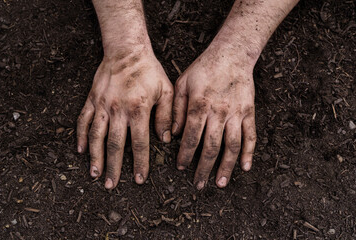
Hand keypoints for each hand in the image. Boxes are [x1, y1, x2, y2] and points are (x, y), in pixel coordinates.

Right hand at [77, 45, 172, 188]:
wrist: (126, 50)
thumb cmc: (149, 70)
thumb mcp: (165, 91)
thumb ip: (166, 116)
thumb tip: (165, 139)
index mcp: (138, 110)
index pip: (139, 144)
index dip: (140, 164)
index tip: (139, 180)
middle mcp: (118, 110)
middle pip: (115, 145)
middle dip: (114, 168)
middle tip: (111, 185)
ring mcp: (102, 105)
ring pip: (96, 136)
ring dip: (95, 157)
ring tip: (94, 174)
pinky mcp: (92, 100)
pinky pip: (83, 120)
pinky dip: (80, 136)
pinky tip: (80, 150)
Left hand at [172, 43, 256, 188]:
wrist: (232, 55)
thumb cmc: (204, 69)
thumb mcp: (182, 83)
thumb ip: (177, 109)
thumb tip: (173, 134)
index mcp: (200, 105)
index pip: (191, 137)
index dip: (185, 155)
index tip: (180, 167)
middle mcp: (219, 112)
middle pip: (211, 146)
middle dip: (203, 168)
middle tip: (199, 184)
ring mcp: (236, 113)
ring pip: (232, 145)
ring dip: (226, 166)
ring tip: (220, 183)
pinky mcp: (249, 112)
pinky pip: (251, 135)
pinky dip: (249, 153)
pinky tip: (245, 167)